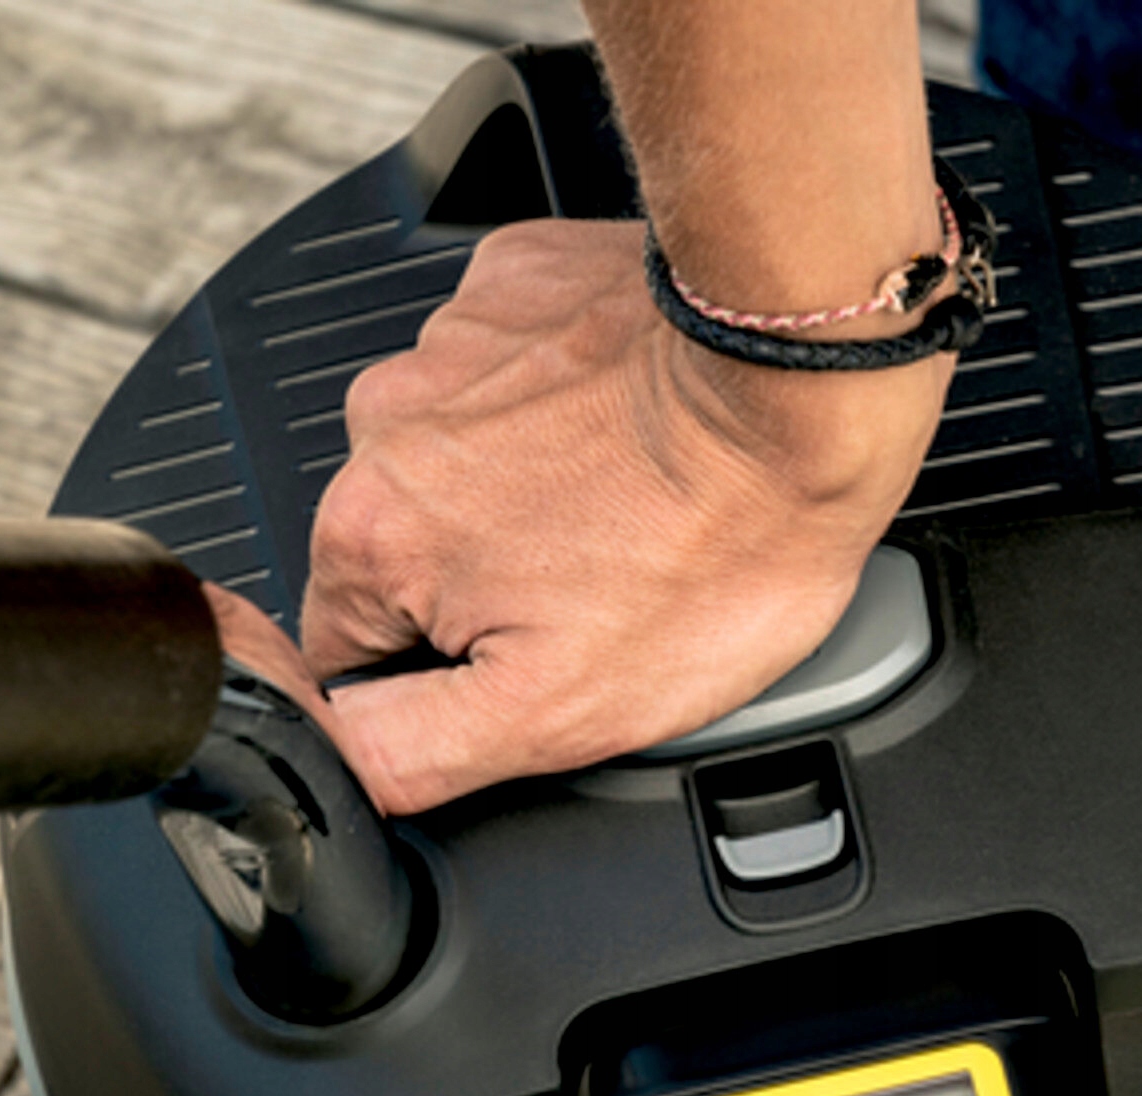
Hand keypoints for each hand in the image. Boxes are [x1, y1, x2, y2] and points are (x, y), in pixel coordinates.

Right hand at [218, 218, 949, 815]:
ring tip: (636, 508)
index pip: (351, 650)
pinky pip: (520, 373)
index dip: (442, 679)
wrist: (807, 389)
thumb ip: (406, 753)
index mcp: (370, 531)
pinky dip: (569, 405)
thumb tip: (334, 765)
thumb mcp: (552, 714)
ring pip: (468, 461)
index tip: (533, 660)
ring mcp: (455, 338)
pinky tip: (639, 433)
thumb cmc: (713, 548)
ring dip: (534, 490)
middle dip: (489, 582)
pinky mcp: (521, 283)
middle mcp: (387, 419)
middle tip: (605, 588)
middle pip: (410, 550)